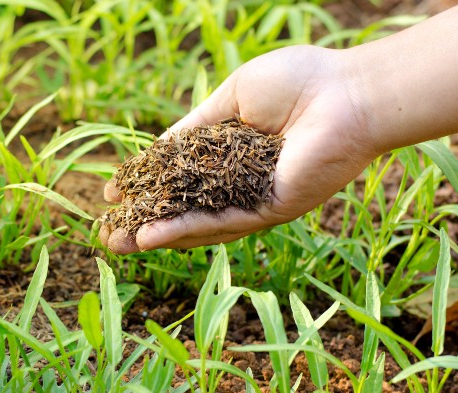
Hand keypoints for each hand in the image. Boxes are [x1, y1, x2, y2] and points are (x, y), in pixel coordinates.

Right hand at [99, 45, 379, 253]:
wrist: (349, 90)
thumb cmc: (298, 81)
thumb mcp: (231, 97)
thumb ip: (195, 126)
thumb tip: (157, 149)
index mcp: (231, 154)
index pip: (180, 178)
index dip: (146, 188)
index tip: (111, 195)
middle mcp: (240, 183)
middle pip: (184, 209)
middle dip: (145, 224)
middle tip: (107, 236)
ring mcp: (255, 200)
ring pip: (197, 224)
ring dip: (157, 236)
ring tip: (118, 245)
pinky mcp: (271, 209)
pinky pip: (222, 222)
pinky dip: (185, 230)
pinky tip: (152, 235)